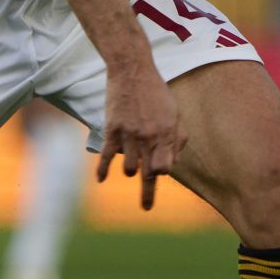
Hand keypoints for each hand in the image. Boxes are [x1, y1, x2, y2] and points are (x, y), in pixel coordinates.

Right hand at [97, 64, 185, 209]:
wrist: (132, 72)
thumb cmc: (157, 93)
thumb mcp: (175, 113)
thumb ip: (178, 138)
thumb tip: (174, 161)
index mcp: (167, 134)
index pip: (165, 167)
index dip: (162, 172)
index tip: (159, 174)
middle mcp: (149, 137)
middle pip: (149, 173)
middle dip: (147, 192)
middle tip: (146, 207)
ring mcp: (130, 135)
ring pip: (130, 168)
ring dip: (130, 171)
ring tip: (131, 170)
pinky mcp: (113, 130)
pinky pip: (108, 156)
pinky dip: (103, 170)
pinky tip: (101, 180)